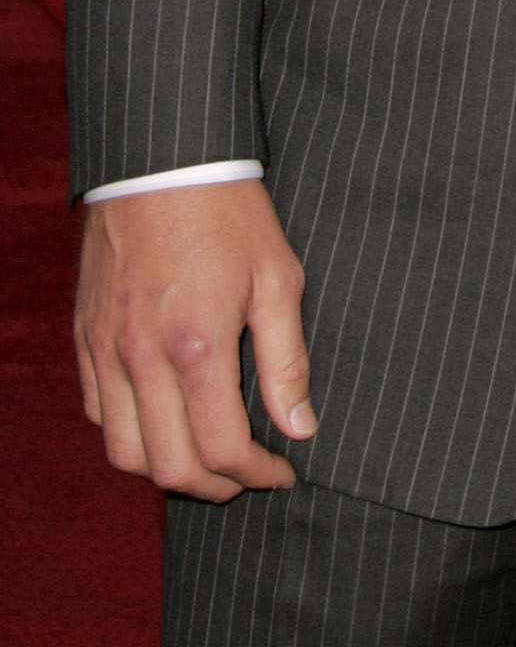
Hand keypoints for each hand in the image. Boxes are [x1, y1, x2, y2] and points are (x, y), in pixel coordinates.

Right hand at [75, 181, 313, 500]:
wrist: (164, 159)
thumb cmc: (230, 214)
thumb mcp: (278, 277)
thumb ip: (286, 361)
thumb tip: (299, 428)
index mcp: (196, 346)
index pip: (220, 449)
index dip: (257, 474)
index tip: (282, 471)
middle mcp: (142, 358)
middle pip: (169, 467)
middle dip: (215, 486)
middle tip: (247, 475)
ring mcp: (105, 350)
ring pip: (123, 452)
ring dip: (166, 469)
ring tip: (206, 456)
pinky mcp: (85, 337)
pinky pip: (97, 413)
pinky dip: (129, 434)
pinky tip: (163, 419)